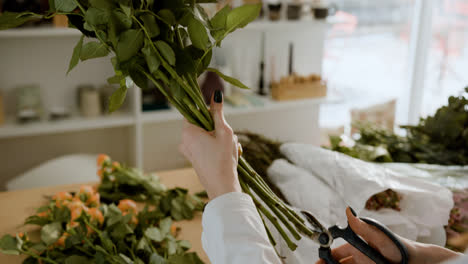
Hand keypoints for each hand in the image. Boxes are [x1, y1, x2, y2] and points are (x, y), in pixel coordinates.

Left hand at [179, 90, 241, 199]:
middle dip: (217, 128)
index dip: (208, 113)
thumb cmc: (223, 158)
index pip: (194, 112)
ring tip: (230, 148)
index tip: (219, 119)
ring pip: (205, 136)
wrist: (222, 187)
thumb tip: (216, 94)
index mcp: (187, 132)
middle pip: (202, 124)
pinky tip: (226, 155)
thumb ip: (218, 112)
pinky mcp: (194, 160)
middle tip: (228, 137)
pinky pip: (204, 147)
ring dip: (219, 138)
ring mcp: (188, 152)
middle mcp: (184, 141)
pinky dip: (215, 147)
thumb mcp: (224, 131)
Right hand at [316, 208, 462, 263]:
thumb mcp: (379, 236)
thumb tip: (347, 210)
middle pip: (337, 262)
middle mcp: (358, 257)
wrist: (416, 262)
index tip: (319, 259)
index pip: (336, 251)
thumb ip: (362, 227)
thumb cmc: (399, 246)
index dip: (326, 254)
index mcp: (357, 245)